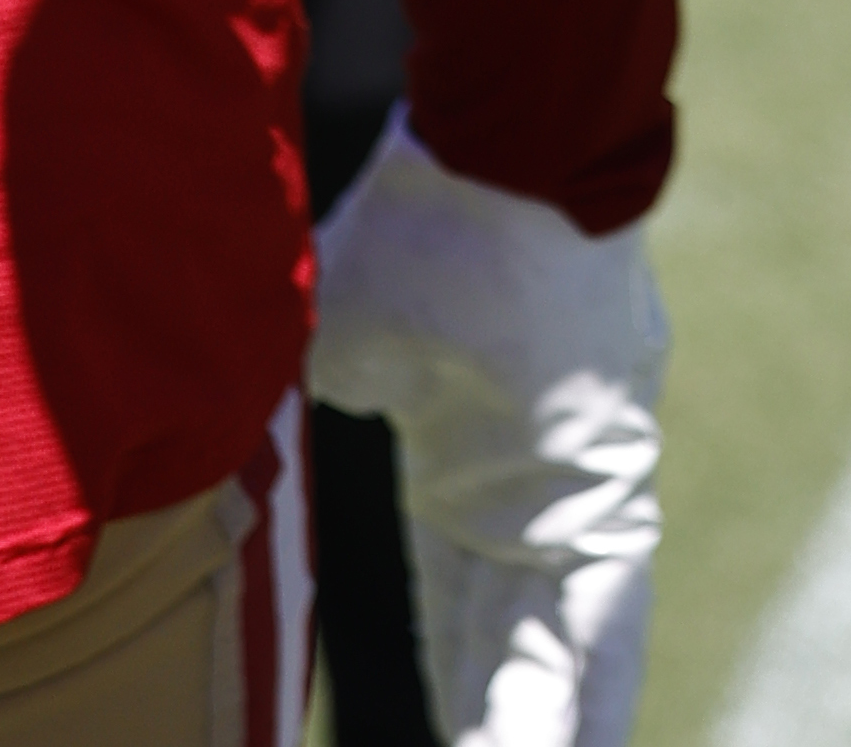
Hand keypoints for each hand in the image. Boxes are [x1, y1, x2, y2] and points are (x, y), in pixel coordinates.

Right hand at [310, 116, 665, 746]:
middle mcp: (536, 497)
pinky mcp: (614, 497)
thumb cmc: (424, 229)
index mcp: (474, 465)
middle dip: (497, 725)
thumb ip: (319, 399)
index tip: (447, 735)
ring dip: (542, 731)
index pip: (459, 610)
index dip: (459, 685)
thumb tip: (236, 419)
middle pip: (505, 654)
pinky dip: (587, 705)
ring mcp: (586, 500)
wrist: (508, 161)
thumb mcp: (348, 341)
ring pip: (560, 662)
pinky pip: (601, 632)